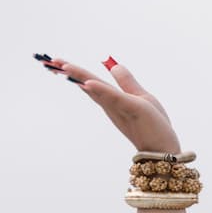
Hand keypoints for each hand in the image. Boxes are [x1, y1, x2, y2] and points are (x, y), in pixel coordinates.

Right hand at [36, 55, 180, 153]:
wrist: (164, 150)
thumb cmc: (154, 127)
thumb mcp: (140, 97)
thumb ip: (126, 82)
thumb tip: (113, 66)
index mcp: (112, 99)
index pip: (89, 81)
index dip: (73, 70)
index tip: (54, 61)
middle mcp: (111, 104)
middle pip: (86, 83)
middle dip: (69, 72)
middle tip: (47, 62)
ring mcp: (119, 107)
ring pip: (96, 89)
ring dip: (79, 76)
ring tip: (62, 66)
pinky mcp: (131, 109)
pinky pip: (114, 97)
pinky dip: (100, 90)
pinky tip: (87, 83)